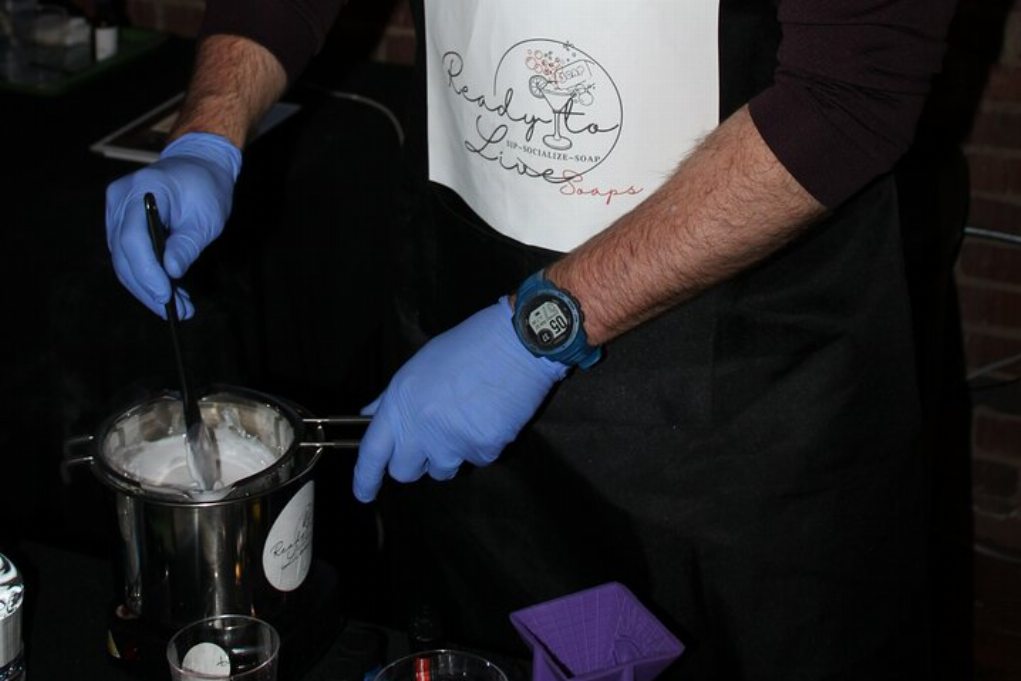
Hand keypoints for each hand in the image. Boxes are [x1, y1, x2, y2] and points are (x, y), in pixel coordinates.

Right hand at [105, 132, 241, 317]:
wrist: (198, 165)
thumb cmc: (206, 188)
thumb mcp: (206, 217)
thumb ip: (187, 244)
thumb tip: (171, 272)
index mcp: (143, 189)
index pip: (133, 238)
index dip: (146, 271)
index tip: (164, 296)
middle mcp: (120, 199)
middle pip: (124, 254)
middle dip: (149, 288)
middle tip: (177, 312)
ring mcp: (116, 210)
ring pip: (124, 260)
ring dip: (148, 288)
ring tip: (178, 309)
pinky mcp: (120, 222)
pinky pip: (128, 254)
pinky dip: (147, 276)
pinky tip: (170, 294)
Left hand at [352, 298, 568, 501]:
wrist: (516, 343)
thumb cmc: (466, 347)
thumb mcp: (419, 366)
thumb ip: (392, 397)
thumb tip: (369, 414)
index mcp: (400, 403)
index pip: (372, 453)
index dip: (365, 479)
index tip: (364, 495)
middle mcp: (420, 428)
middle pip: (405, 472)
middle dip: (415, 464)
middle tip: (432, 442)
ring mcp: (452, 443)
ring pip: (443, 469)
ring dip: (451, 454)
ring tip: (467, 418)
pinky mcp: (483, 449)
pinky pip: (477, 460)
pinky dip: (482, 445)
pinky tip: (491, 416)